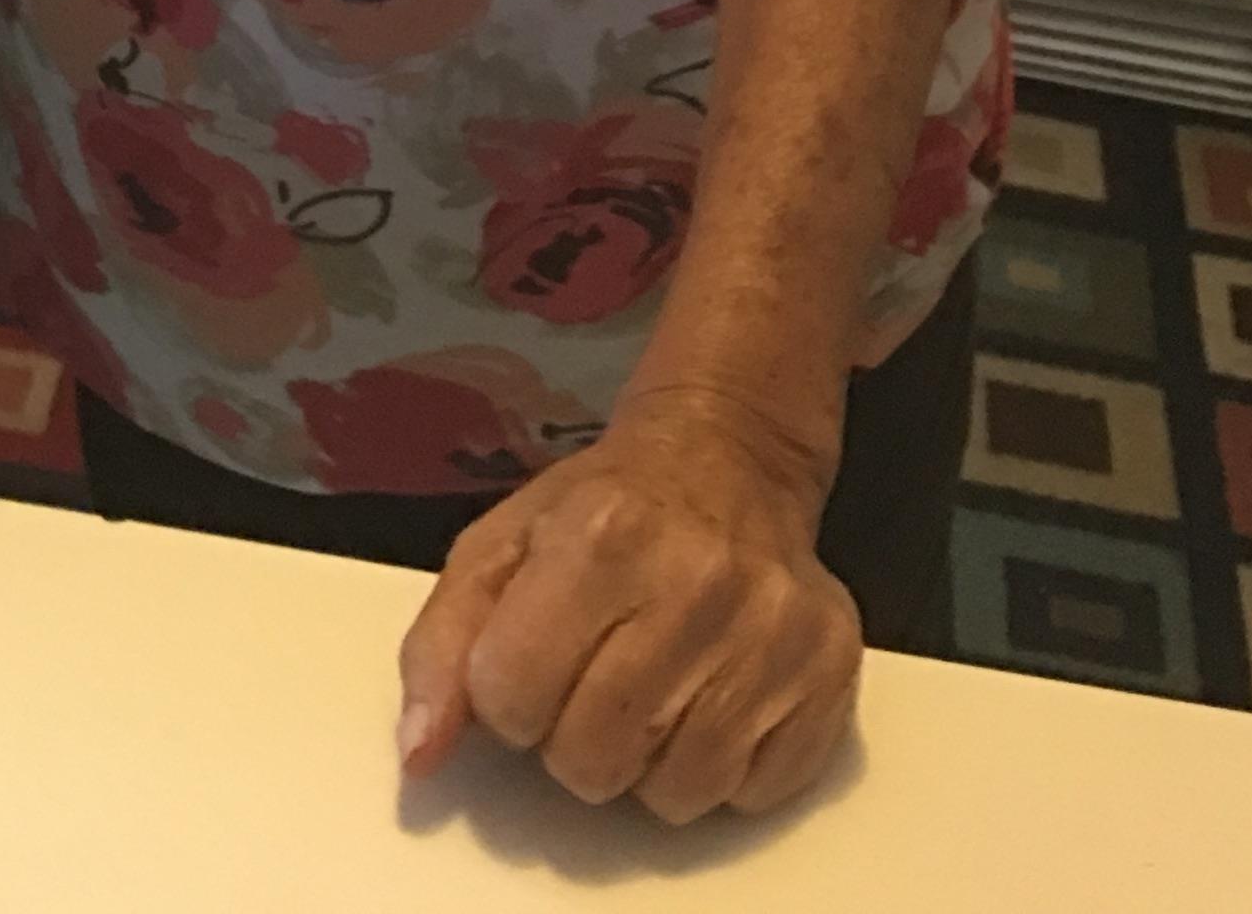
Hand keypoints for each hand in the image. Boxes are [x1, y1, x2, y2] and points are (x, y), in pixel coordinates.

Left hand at [394, 385, 861, 823]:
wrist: (730, 457)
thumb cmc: (604, 509)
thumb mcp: (502, 545)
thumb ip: (443, 647)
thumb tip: (420, 754)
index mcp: (600, 539)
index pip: (511, 701)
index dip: (507, 696)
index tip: (530, 659)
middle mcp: (697, 584)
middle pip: (591, 762)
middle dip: (573, 737)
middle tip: (594, 675)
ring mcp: (774, 633)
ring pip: (675, 794)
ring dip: (648, 760)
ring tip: (653, 687)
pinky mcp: (831, 675)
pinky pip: (751, 794)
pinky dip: (722, 768)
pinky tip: (712, 695)